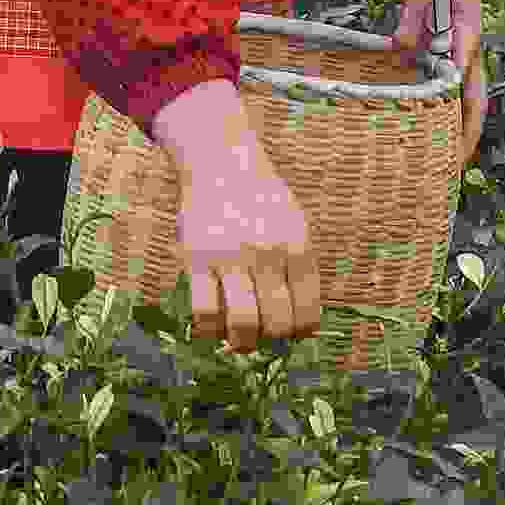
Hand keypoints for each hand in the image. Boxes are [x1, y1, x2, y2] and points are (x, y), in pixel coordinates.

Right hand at [173, 146, 320, 351]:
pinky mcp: (196, 259)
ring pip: (242, 324)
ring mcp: (230, 257)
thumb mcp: (295, 226)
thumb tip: (300, 323)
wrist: (220, 162)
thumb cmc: (262, 198)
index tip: (291, 331)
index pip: (308, 312)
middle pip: (277, 324)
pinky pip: (204, 311)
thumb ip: (299, 269)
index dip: (300, 332)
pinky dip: (208, 329)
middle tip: (263, 334)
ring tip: (237, 339)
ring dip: (242, 342)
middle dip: (272, 339)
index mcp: (298, 247)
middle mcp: (267, 254)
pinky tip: (211, 325)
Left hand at [390, 0, 488, 153]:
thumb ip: (412, 27)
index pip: (469, 92)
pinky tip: (421, 112)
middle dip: (464, 135)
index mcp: (468, 38)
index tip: (455, 153)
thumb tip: (404, 57)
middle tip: (448, 166)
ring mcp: (461, 45)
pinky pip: (447, 76)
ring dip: (454, 121)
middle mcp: (469, 46)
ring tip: (437, 151)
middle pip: (472, 99)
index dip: (464, 126)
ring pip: (463, 92)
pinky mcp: (449, 39)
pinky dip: (440, 99)